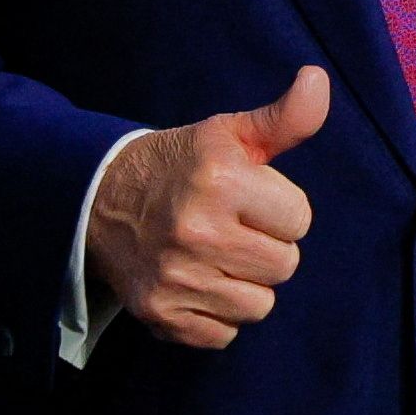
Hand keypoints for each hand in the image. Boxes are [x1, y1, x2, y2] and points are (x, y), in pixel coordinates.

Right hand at [83, 68, 328, 349]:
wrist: (97, 198)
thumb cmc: (180, 166)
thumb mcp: (229, 134)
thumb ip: (284, 117)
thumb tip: (318, 79)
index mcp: (221, 182)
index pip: (300, 220)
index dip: (280, 209)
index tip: (250, 200)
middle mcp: (197, 232)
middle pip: (284, 266)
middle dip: (267, 247)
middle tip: (233, 229)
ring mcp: (175, 278)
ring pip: (259, 305)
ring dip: (246, 284)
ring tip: (217, 257)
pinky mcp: (159, 314)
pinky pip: (224, 335)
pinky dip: (217, 316)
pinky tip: (197, 284)